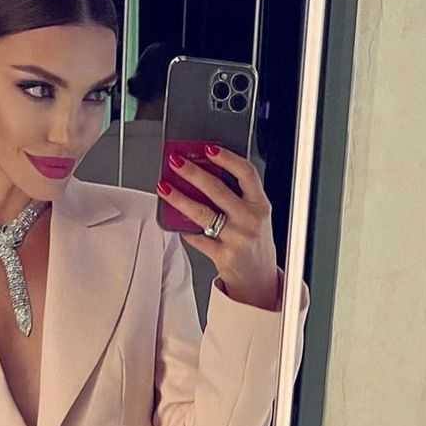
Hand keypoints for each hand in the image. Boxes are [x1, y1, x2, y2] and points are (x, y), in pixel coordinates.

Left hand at [157, 144, 280, 306]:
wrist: (259, 277)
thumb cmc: (254, 241)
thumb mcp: (255, 214)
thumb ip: (236, 196)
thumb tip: (203, 173)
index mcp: (260, 204)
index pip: (246, 173)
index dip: (227, 157)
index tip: (208, 148)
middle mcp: (250, 220)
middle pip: (217, 189)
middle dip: (192, 173)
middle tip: (175, 162)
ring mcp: (237, 238)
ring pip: (202, 213)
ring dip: (179, 198)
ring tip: (165, 188)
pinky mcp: (224, 255)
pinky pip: (197, 238)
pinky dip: (184, 228)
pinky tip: (175, 220)